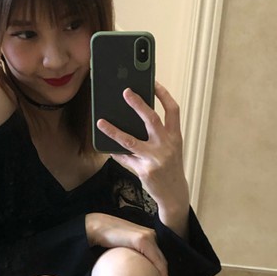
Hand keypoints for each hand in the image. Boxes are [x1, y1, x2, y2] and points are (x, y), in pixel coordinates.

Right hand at [85, 213, 168, 275]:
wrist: (99, 227)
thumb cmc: (108, 238)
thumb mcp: (124, 249)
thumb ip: (132, 256)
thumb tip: (133, 272)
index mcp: (148, 237)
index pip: (158, 257)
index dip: (162, 272)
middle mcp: (151, 236)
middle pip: (162, 259)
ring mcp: (148, 236)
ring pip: (161, 260)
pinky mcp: (142, 239)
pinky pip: (155, 258)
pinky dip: (160, 270)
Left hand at [95, 82, 189, 234]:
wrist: (174, 194)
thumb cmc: (170, 167)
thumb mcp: (171, 148)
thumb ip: (160, 134)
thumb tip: (135, 118)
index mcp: (176, 137)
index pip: (173, 110)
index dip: (164, 95)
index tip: (153, 82)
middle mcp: (167, 146)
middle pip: (152, 119)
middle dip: (138, 104)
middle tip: (125, 92)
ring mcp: (155, 159)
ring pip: (130, 141)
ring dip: (113, 130)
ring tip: (100, 122)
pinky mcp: (144, 171)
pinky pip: (125, 158)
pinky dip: (115, 152)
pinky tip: (106, 146)